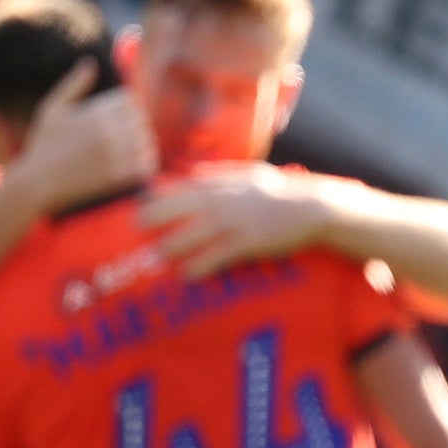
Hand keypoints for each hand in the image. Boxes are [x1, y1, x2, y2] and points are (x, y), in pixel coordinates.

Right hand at [7, 59, 155, 213]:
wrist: (39, 181)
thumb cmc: (44, 143)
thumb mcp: (53, 108)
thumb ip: (74, 85)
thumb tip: (91, 62)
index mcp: (95, 113)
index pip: (129, 100)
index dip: (126, 106)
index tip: (120, 116)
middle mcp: (108, 132)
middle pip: (140, 120)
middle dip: (135, 124)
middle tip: (127, 133)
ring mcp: (115, 155)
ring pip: (147, 141)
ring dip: (143, 143)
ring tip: (133, 148)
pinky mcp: (119, 177)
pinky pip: (146, 164)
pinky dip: (145, 162)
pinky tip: (136, 164)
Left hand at [139, 162, 328, 276]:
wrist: (311, 208)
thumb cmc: (281, 191)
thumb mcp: (250, 173)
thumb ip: (220, 172)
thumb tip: (192, 172)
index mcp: (222, 184)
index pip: (181, 186)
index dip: (158, 195)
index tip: (140, 202)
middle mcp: (222, 201)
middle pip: (179, 208)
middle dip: (155, 217)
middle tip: (136, 227)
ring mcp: (234, 222)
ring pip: (194, 234)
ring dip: (173, 246)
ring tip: (159, 257)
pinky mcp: (248, 243)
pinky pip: (217, 256)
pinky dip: (200, 266)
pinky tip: (188, 275)